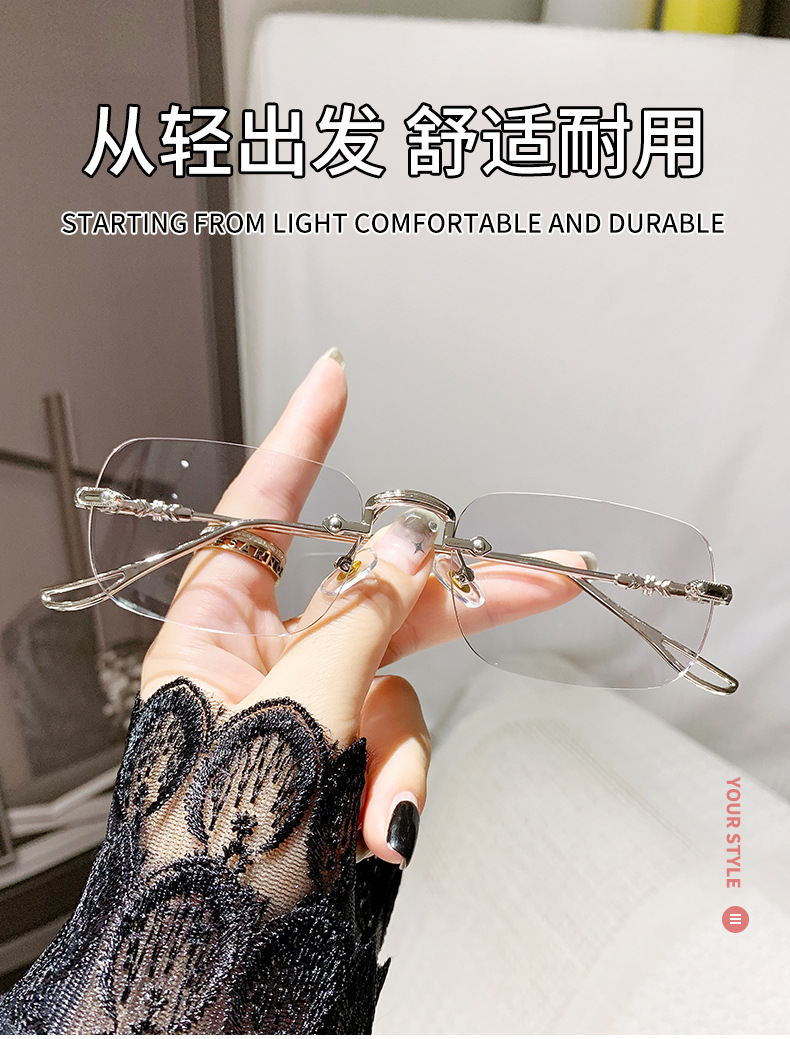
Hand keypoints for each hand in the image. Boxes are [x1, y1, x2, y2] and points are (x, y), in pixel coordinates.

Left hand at [142, 351, 581, 865]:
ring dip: (405, 742)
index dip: (303, 440)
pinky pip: (395, 738)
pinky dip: (400, 780)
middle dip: (449, 590)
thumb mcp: (291, 714)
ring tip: (386, 799)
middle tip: (540, 569)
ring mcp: (308, 700)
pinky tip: (382, 823)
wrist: (214, 948)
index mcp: (213, 626)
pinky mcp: (340, 746)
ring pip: (396, 676)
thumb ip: (356, 624)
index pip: (263, 508)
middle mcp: (261, 652)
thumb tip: (402, 547)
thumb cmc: (211, 837)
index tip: (335, 380)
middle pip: (369, 592)